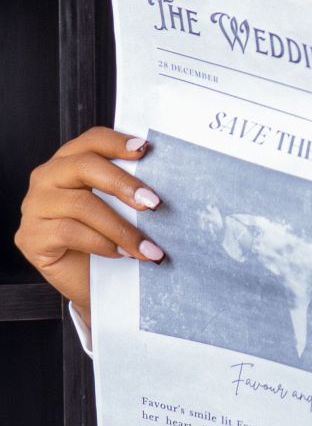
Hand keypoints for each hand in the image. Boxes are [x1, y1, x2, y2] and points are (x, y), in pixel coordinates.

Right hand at [14, 127, 164, 318]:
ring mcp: (35, 207)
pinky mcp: (31, 237)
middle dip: (124, 184)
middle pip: (84, 166)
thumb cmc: (109, 241)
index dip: (117, 142)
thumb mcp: (121, 210)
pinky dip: (102, 244)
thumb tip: (166, 180)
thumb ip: (129, 190)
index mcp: (70, 163)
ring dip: (121, 228)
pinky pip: (69, 232)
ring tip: (148, 247)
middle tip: (154, 204)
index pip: (91, 141)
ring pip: (81, 204)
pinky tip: (122, 254)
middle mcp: (47, 179)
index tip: (145, 150)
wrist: (92, 284)